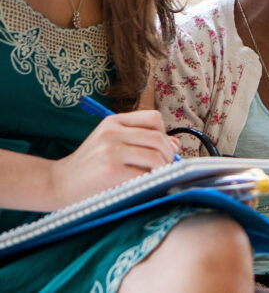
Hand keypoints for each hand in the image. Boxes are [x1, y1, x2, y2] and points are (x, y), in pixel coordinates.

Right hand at [50, 111, 178, 206]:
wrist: (56, 184)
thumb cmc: (89, 167)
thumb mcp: (112, 145)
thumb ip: (141, 141)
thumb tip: (176, 143)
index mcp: (113, 122)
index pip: (154, 118)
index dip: (164, 135)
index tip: (160, 150)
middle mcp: (111, 132)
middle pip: (159, 138)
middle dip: (168, 156)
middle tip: (163, 169)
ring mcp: (110, 151)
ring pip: (157, 156)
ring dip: (163, 170)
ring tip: (154, 178)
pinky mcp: (111, 170)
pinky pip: (145, 174)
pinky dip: (151, 181)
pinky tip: (142, 186)